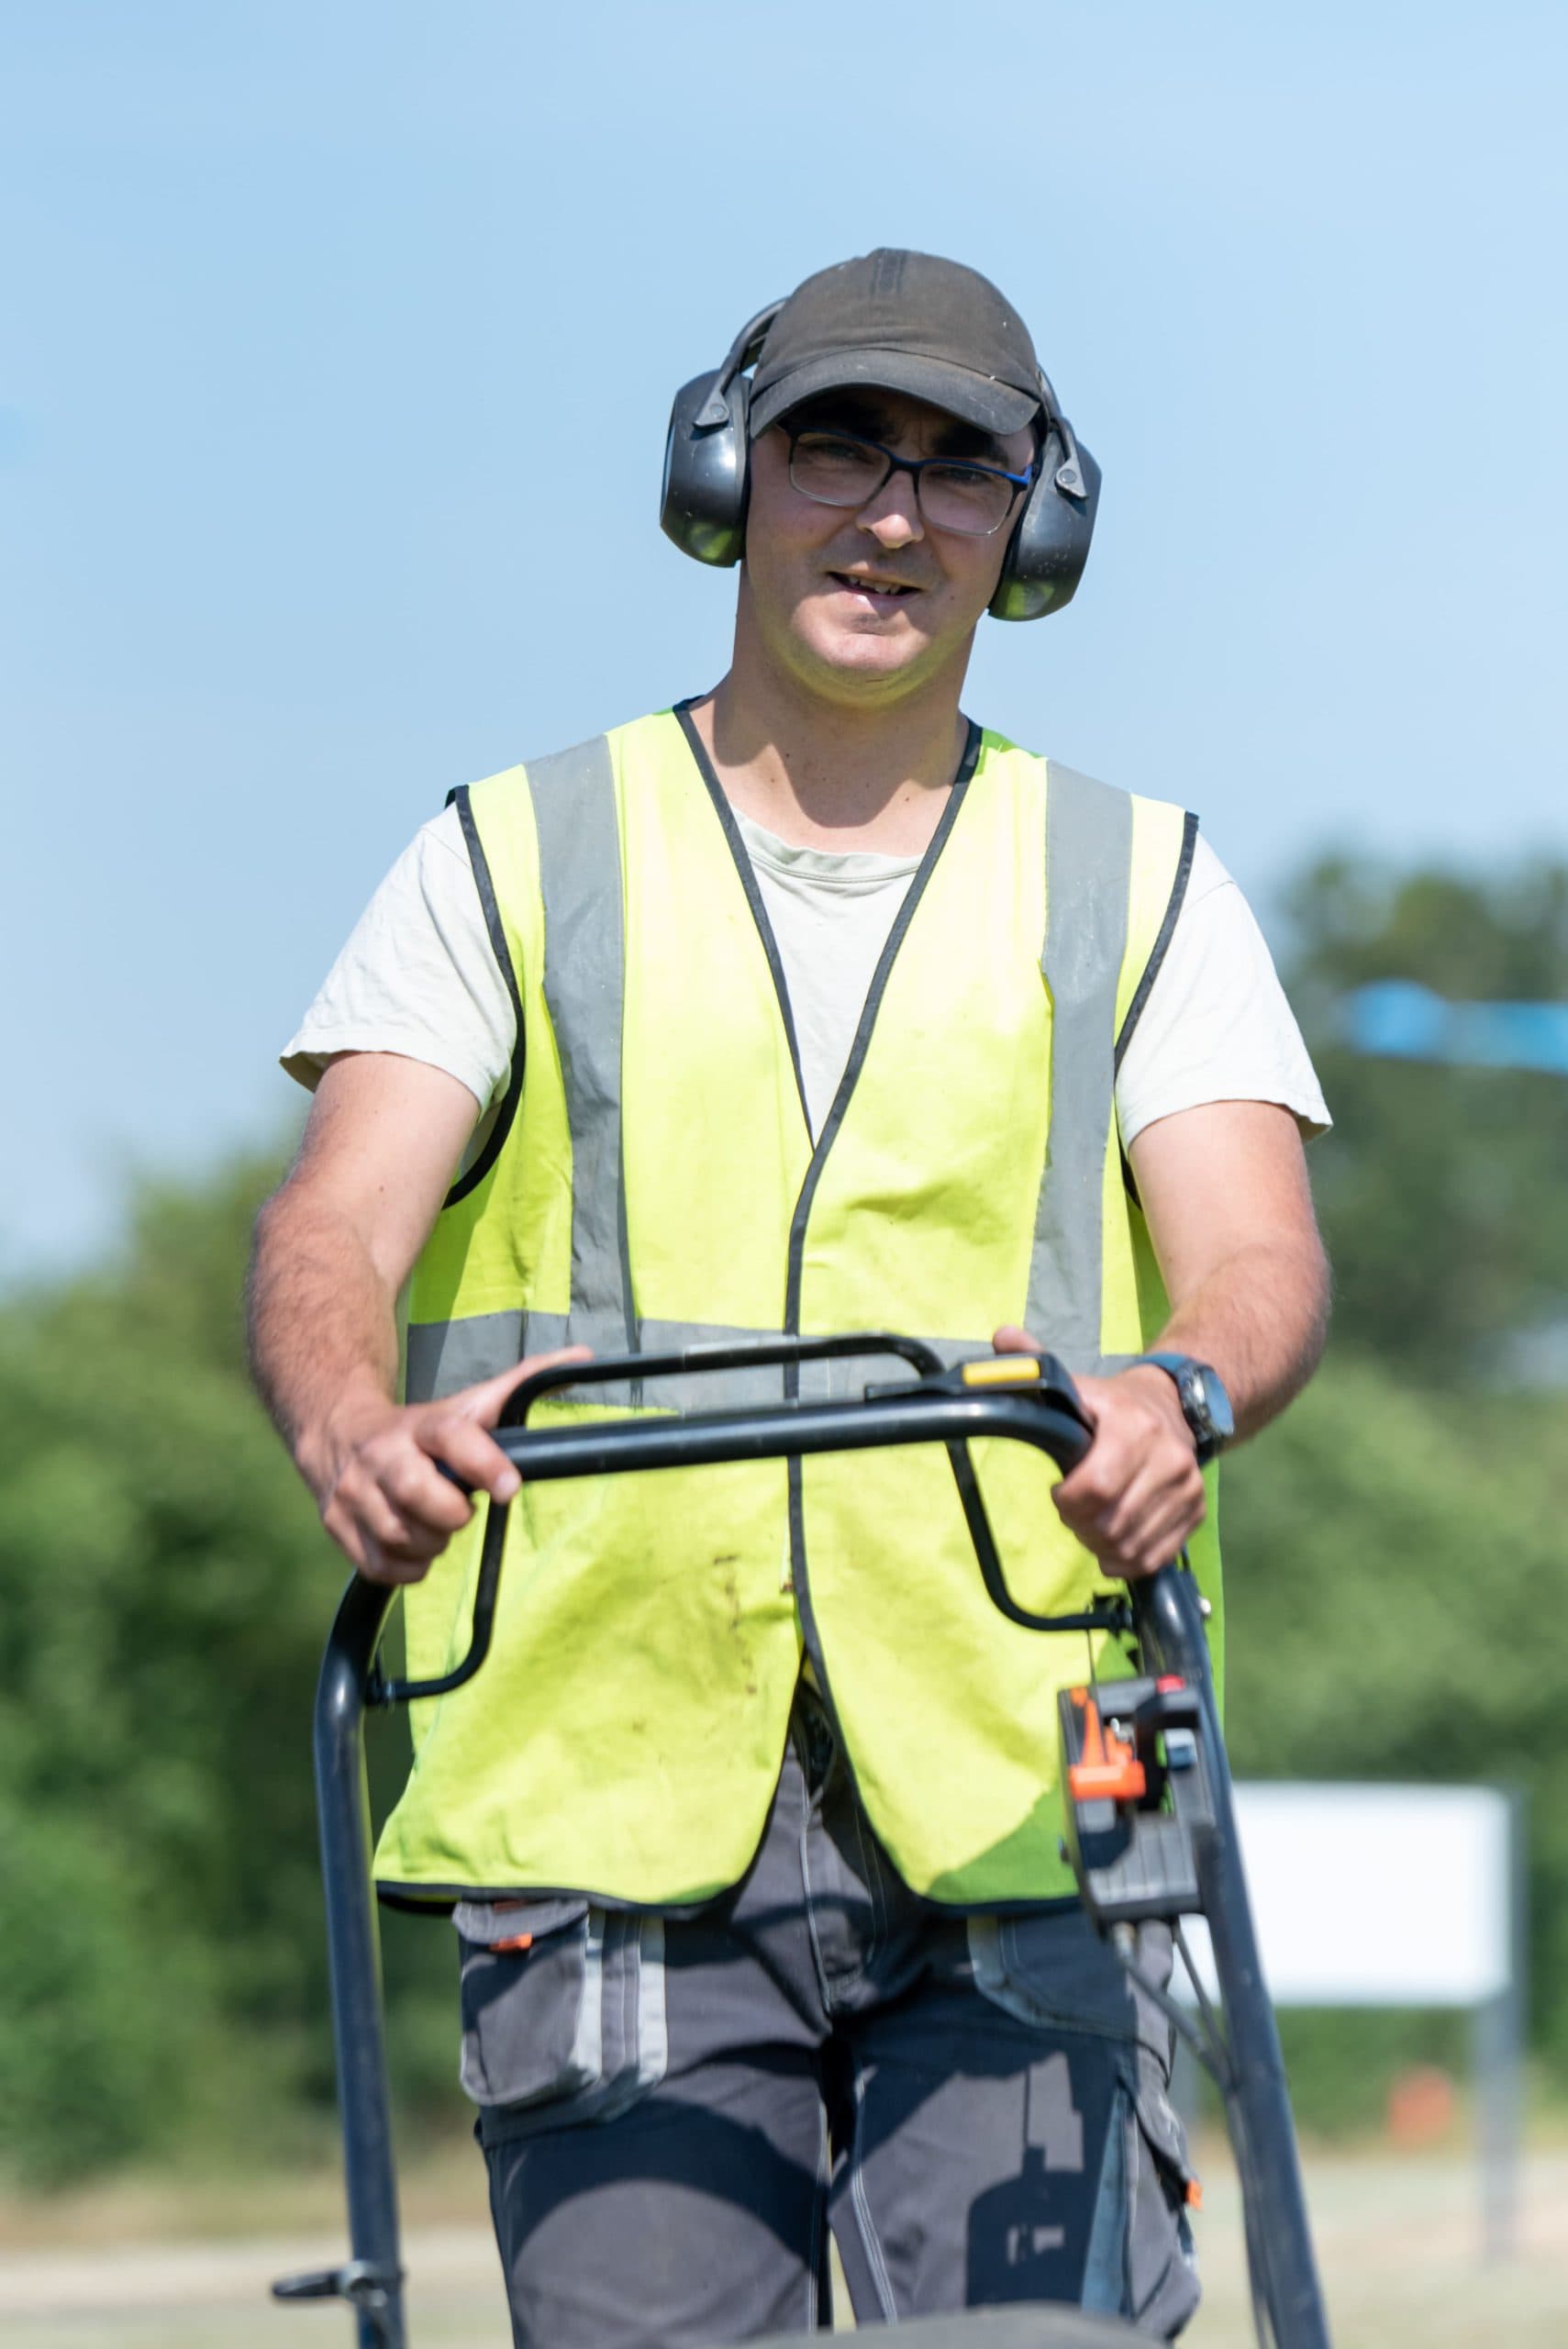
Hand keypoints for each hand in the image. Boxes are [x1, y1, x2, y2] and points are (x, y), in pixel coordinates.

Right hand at [301, 1347, 591, 1584]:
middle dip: (452, 1515)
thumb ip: (522, 1384)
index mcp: (420, 1425)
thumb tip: (583, 1358)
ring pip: (400, 1537)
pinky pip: (380, 1565)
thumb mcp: (467, 1404)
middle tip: (462, 1509)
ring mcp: (353, 1492)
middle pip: (418, 1495)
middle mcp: (381, 1455)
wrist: (336, 1432)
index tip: (510, 1487)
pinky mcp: (336, 1525)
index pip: (451, 1437)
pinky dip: (407, 1567)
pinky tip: (415, 1545)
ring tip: (436, 1524)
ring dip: (431, 1544)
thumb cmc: (420, 1428)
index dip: (483, 1462)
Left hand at [992, 1327, 1205, 1578]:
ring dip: (1100, 1544)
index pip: (1095, 1488)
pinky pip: (1154, 1556)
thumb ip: (1035, 1365)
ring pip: (1131, 1545)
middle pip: (1111, 1523)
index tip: (1057, 1491)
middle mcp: (1169, 1458)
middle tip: (1072, 1511)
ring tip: (1091, 1522)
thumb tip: (1001, 1336)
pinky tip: (1112, 1543)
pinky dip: (1126, 1560)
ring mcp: (1187, 1487)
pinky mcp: (1195, 1511)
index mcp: (1134, 1426)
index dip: (1067, 1501)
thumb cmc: (1114, 1404)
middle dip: (1080, 1525)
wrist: (1178, 1406)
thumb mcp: (1077, 1383)